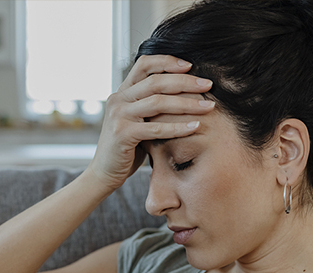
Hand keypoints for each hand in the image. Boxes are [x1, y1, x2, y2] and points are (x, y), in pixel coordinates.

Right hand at [87, 55, 214, 190]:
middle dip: (186, 81)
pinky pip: (156, 128)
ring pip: (158, 102)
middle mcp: (118, 99)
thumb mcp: (138, 121)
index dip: (168, 61)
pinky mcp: (122, 134)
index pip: (144, 64)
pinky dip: (179, 127)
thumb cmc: (127, 148)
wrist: (104, 172)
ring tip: (208, 106)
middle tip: (208, 85)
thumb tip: (185, 92)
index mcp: (122, 92)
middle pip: (156, 81)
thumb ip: (152, 106)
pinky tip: (196, 126)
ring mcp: (118, 115)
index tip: (191, 66)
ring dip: (187, 103)